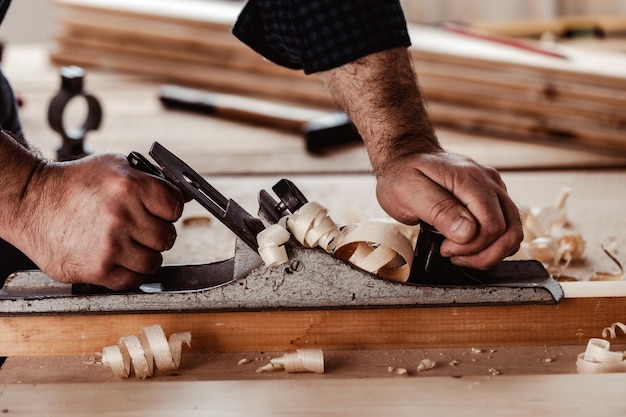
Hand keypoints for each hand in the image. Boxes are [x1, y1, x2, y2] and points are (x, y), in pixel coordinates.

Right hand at [19, 153, 183, 289]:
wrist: (31, 202)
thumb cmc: (74, 183)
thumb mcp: (115, 166)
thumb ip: (152, 178)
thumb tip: (186, 194)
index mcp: (131, 187)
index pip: (175, 207)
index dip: (168, 210)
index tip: (159, 211)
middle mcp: (123, 216)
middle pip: (167, 237)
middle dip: (157, 233)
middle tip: (139, 228)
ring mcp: (111, 245)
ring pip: (154, 261)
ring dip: (144, 255)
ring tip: (127, 243)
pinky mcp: (98, 269)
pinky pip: (133, 280)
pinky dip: (129, 273)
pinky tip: (117, 258)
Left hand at [375, 150, 522, 269]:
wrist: (405, 156)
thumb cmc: (403, 174)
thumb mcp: (409, 192)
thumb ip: (440, 211)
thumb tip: (468, 233)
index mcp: (470, 179)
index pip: (492, 225)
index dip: (471, 246)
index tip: (445, 248)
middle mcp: (489, 182)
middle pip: (509, 231)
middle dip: (482, 254)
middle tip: (452, 254)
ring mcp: (494, 188)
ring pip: (512, 232)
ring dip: (489, 253)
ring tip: (460, 254)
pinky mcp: (493, 196)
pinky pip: (505, 227)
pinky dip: (491, 244)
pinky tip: (467, 245)